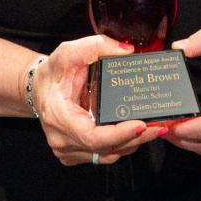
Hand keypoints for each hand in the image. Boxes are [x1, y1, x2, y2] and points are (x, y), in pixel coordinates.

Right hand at [29, 36, 166, 165]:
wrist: (39, 89)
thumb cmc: (53, 73)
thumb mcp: (69, 51)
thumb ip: (97, 45)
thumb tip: (127, 51)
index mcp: (59, 117)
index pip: (93, 136)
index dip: (119, 134)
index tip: (141, 125)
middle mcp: (63, 140)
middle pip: (106, 149)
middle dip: (137, 138)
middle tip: (161, 125)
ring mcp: (69, 151)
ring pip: (108, 155)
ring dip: (132, 143)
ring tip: (154, 127)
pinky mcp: (77, 154)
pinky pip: (104, 155)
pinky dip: (122, 144)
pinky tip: (137, 132)